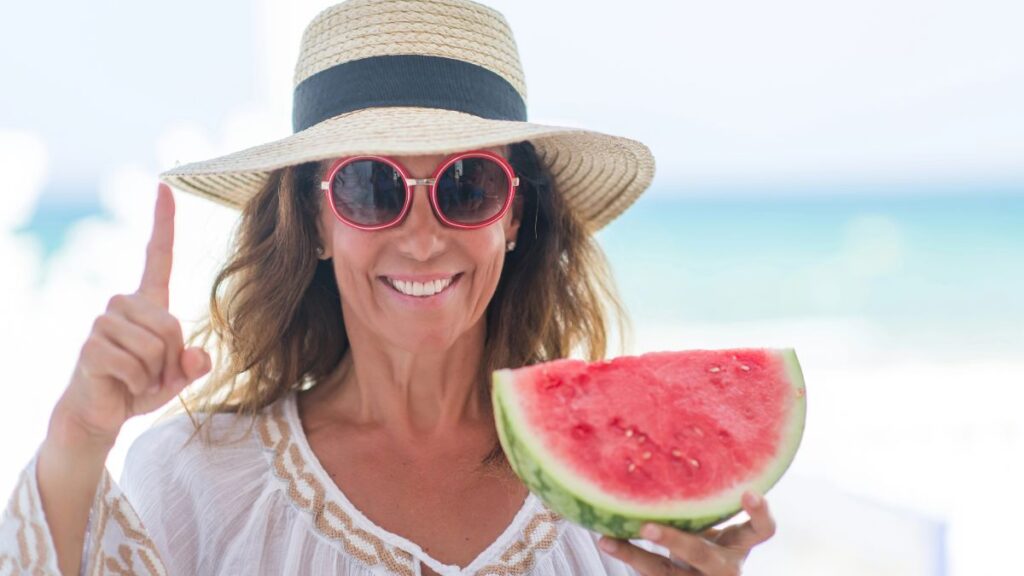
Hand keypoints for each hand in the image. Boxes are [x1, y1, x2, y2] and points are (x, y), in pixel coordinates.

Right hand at [51, 183, 210, 447]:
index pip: (157, 255)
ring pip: (155, 344)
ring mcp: (103, 322)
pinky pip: (134, 363)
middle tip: (152, 374)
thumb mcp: (177, 377)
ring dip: (154, 373)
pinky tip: (122, 385)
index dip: (163, 222)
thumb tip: (199, 358)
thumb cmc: (138, 388)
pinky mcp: (92, 345)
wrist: (100, 414)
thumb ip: (195, 365)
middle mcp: (123, 304)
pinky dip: (138, 383)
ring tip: (136, 379)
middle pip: (171, 323)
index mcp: (147, 302)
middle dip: (171, 358)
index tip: (165, 186)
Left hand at [598, 491, 775, 575]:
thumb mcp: (716, 522)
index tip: (749, 491)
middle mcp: (725, 567)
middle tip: (648, 527)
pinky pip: (651, 573)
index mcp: (740, 544)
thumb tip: (669, 442)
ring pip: (666, 572)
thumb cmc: (711, 537)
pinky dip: (628, 555)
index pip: (763, 531)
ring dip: (636, 555)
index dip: (759, 514)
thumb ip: (704, 501)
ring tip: (607, 540)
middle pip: (702, 555)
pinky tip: (607, 540)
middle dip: (674, 542)